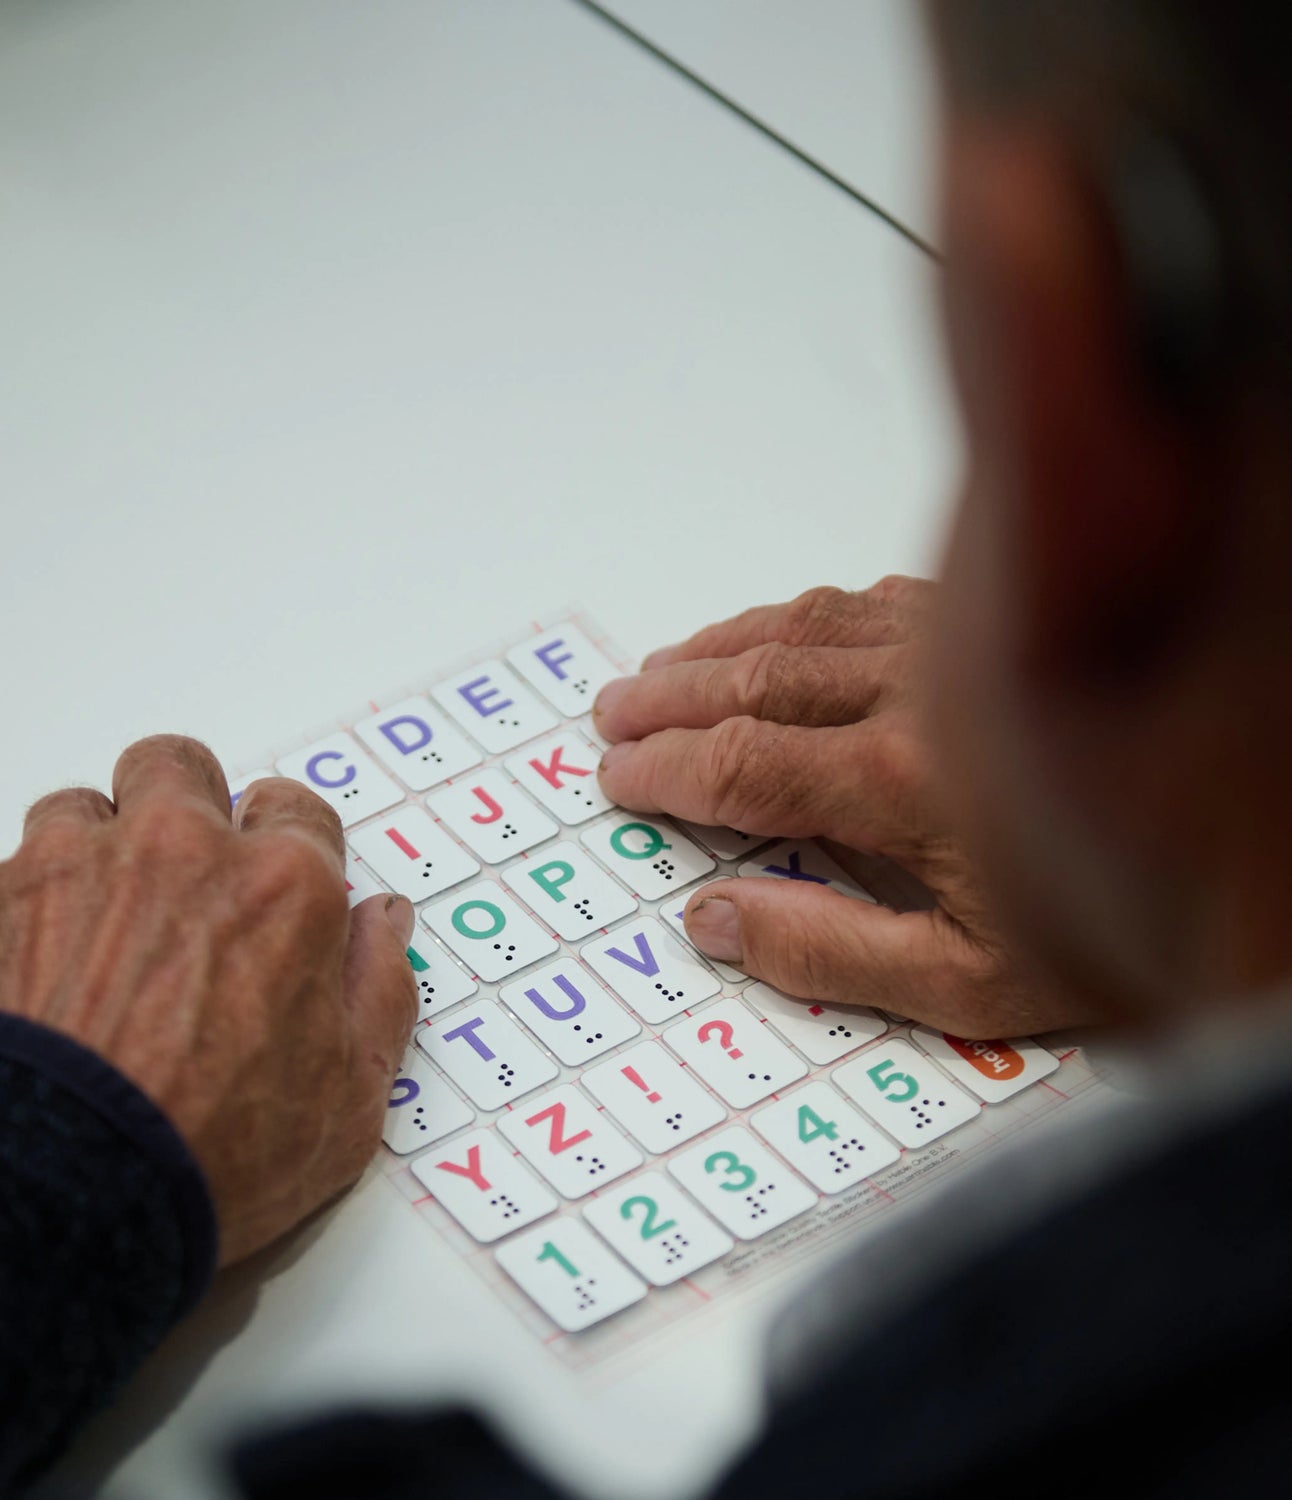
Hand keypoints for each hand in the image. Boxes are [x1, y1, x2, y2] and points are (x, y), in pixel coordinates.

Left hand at [0, 735, 417, 1265]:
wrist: (56, 1195)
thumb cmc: (212, 1155)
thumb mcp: (349, 1100)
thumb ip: (379, 990)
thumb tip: (383, 920)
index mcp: (279, 885)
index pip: (295, 809)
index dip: (285, 847)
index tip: (270, 889)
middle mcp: (175, 847)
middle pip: (179, 768)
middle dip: (183, 807)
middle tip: (177, 884)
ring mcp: (67, 865)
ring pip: (79, 809)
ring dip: (92, 856)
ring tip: (91, 939)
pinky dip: (14, 922)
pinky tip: (23, 993)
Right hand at [593, 578, 1091, 1037]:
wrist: (1248, 837)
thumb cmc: (1114, 924)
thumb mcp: (972, 984)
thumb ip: (831, 954)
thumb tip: (714, 922)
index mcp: (903, 784)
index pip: (743, 765)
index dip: (667, 770)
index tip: (619, 776)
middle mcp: (918, 695)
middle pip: (756, 681)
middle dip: (671, 698)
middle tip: (612, 712)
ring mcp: (953, 647)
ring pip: (801, 629)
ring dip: (718, 647)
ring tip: (660, 667)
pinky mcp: (986, 624)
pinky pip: (862, 601)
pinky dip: (795, 616)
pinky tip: (774, 627)